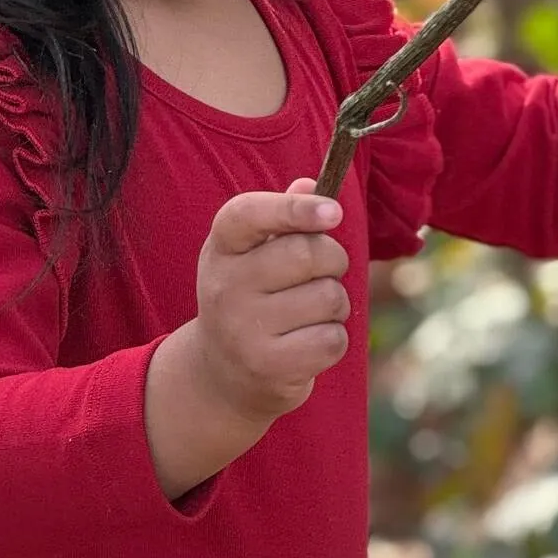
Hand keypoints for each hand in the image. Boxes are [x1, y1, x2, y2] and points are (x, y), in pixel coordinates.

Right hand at [144, 180, 349, 499]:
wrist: (223, 374)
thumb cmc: (253, 299)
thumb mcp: (255, 254)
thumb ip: (284, 218)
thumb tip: (309, 184)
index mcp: (221, 248)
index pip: (249, 213)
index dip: (294, 208)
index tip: (333, 212)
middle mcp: (223, 286)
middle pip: (308, 253)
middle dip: (333, 261)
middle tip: (324, 273)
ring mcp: (241, 328)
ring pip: (329, 297)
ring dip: (335, 305)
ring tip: (309, 314)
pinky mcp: (268, 365)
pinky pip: (332, 339)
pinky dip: (333, 340)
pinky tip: (307, 344)